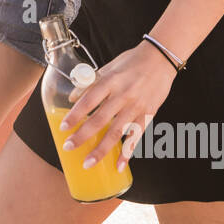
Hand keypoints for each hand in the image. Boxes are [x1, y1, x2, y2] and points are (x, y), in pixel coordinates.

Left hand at [57, 40, 179, 172]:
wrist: (160, 58)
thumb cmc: (131, 62)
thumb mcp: (108, 67)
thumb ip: (90, 83)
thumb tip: (72, 99)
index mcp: (110, 81)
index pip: (88, 101)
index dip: (75, 115)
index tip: (63, 127)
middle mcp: (122, 95)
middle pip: (99, 120)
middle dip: (82, 136)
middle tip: (68, 147)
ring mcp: (136, 106)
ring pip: (116, 132)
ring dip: (101, 150)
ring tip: (88, 162)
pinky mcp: (148, 114)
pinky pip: (136, 137)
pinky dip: (127, 152)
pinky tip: (119, 165)